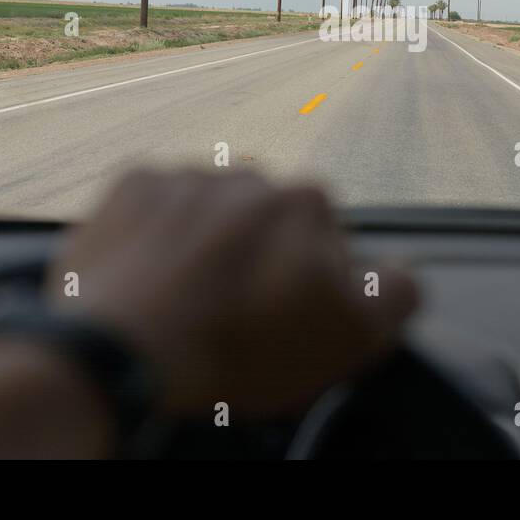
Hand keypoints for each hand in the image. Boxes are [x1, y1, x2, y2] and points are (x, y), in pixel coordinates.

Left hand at [47, 168, 417, 419]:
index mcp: (309, 201)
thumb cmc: (240, 347)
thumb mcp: (350, 339)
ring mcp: (188, 174)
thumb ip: (395, 293)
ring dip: (207, 242)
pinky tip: (151, 275)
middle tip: (233, 312)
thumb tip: (398, 267)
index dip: (310, 285)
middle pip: (267, 220)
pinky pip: (156, 203)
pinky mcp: (131, 183)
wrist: (121, 347)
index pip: (327, 241)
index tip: (282, 319)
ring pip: (212, 209)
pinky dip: (156, 233)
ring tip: (187, 297)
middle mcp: (253, 172)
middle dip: (258, 256)